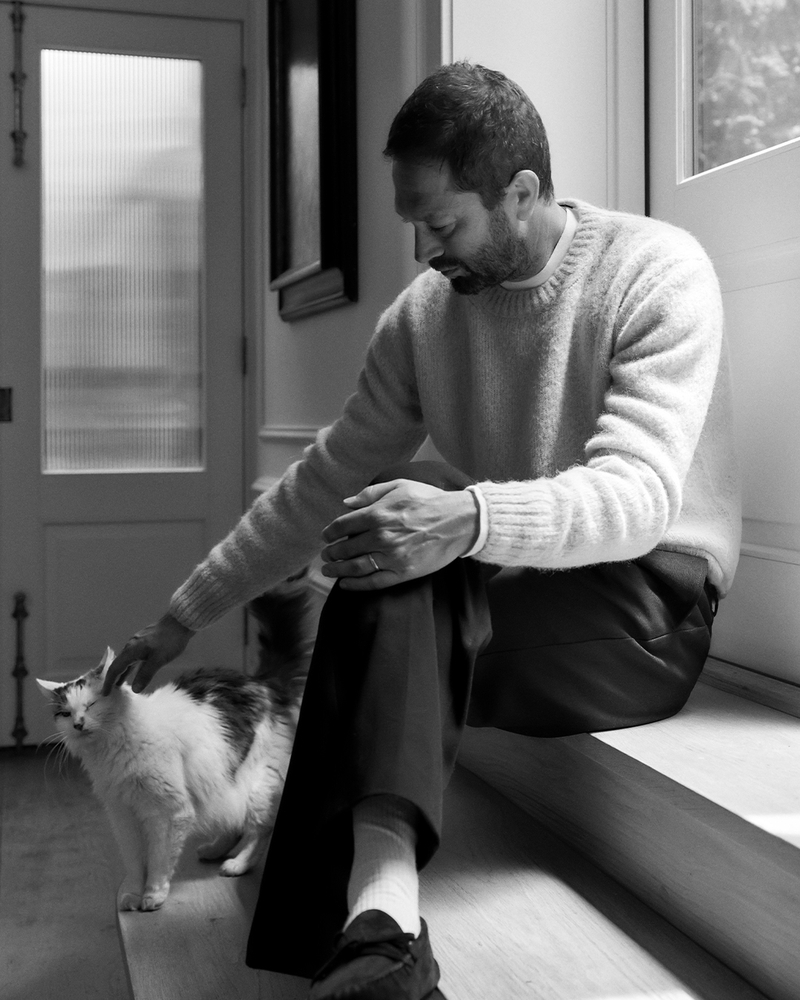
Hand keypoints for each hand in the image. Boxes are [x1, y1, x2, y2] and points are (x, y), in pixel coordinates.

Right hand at [102, 613, 192, 694]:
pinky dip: (131, 667)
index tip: (105, 693)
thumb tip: (134, 690)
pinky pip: (134, 658)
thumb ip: (145, 674)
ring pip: (126, 661)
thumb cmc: (170, 640)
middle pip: (118, 664)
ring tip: (119, 685)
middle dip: (113, 678)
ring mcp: (138, 643)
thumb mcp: (158, 660)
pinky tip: (134, 672)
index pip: (115, 668)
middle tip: (109, 692)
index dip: (109, 682)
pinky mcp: (146, 643)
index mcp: (131, 650)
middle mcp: (131, 646)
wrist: (180, 622)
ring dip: (122, 673)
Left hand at [320, 479, 478, 590]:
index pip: (342, 526)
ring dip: (337, 570)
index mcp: (377, 514)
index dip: (330, 532)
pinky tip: (345, 585)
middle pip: (345, 548)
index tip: (326, 536)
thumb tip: (347, 503)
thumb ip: (370, 493)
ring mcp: (391, 557)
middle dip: (331, 553)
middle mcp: (380, 537)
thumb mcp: (399, 486)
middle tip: (326, 555)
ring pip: (355, 567)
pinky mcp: (403, 573)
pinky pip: (373, 582)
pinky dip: (355, 585)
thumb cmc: (430, 500)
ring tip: (329, 570)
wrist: (459, 521)